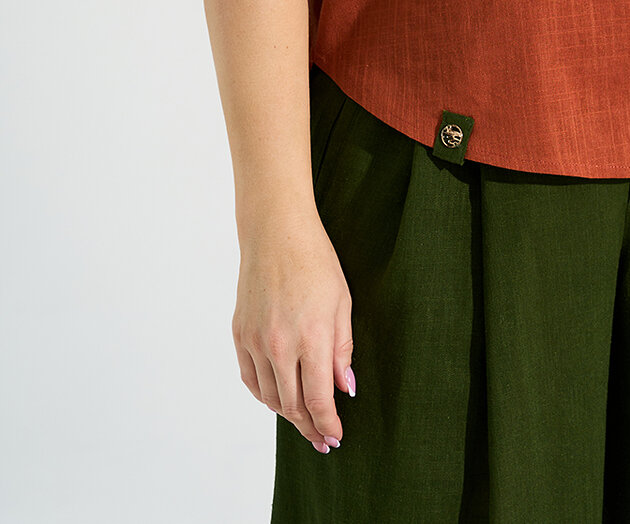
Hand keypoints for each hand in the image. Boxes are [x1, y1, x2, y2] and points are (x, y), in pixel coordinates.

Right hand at [232, 212, 353, 453]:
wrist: (276, 233)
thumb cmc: (316, 261)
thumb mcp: (342, 302)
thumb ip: (343, 349)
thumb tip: (346, 388)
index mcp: (311, 337)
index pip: (319, 399)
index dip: (328, 424)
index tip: (336, 436)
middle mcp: (280, 345)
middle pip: (292, 405)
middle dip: (310, 427)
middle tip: (322, 439)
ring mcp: (255, 341)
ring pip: (270, 397)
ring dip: (288, 414)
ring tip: (304, 421)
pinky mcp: (240, 334)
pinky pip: (251, 379)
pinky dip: (265, 395)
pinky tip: (278, 399)